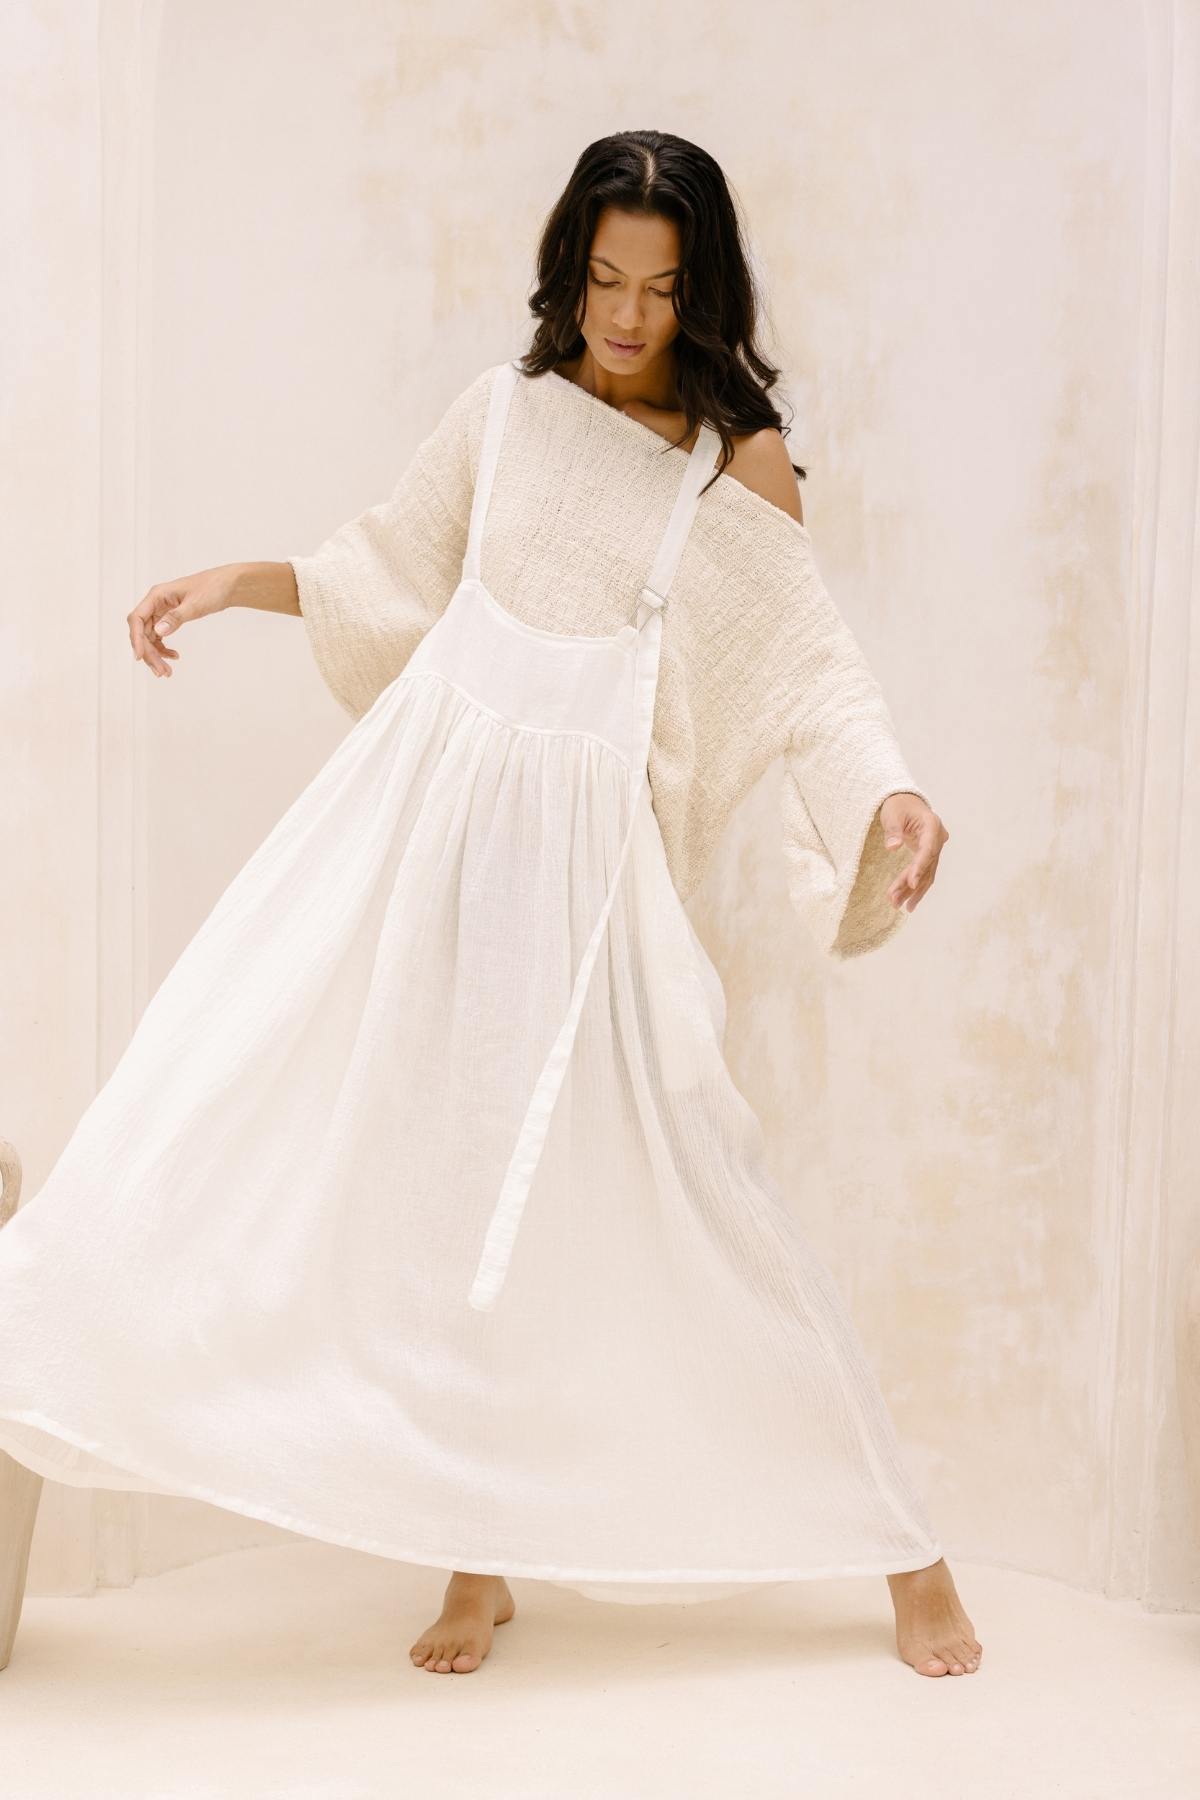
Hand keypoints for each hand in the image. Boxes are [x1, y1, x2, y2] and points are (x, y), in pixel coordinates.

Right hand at [127, 562, 242, 678]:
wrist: (228, 585)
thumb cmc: (212, 588)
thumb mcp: (196, 604)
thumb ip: (176, 617)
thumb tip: (158, 631)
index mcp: (157, 595)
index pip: (137, 619)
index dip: (136, 639)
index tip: (140, 657)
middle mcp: (156, 603)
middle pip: (142, 632)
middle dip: (150, 653)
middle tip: (162, 672)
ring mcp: (162, 611)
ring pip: (150, 637)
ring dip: (156, 655)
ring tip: (167, 672)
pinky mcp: (170, 618)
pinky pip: (160, 636)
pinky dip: (164, 649)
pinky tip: (174, 656)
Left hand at [879, 792, 948, 912]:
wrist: (905, 801)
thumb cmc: (898, 805)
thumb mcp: (892, 814)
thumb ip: (893, 831)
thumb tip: (892, 847)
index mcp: (932, 825)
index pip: (928, 850)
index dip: (919, 867)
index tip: (910, 883)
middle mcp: (937, 839)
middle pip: (926, 865)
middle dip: (910, 884)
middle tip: (894, 900)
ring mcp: (935, 848)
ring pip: (926, 873)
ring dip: (912, 891)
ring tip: (896, 905)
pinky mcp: (929, 855)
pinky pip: (924, 873)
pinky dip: (914, 888)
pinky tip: (907, 904)